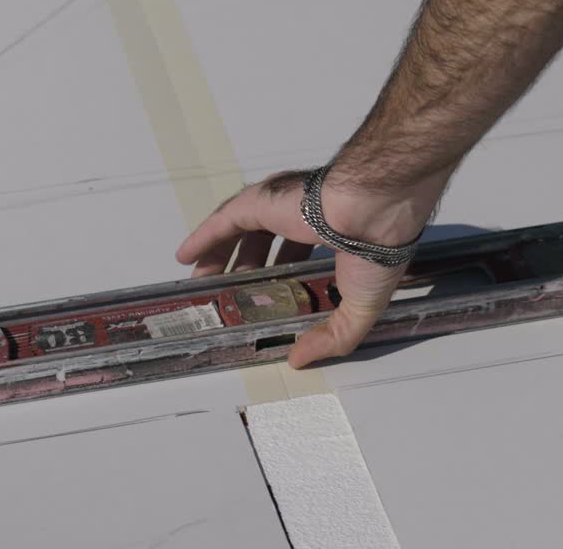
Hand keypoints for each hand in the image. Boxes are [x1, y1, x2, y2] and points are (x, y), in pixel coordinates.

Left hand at [175, 168, 442, 367]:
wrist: (372, 212)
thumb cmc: (376, 250)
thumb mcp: (359, 306)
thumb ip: (332, 336)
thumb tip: (299, 359)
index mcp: (332, 235)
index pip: (296, 254)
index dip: (278, 277)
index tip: (266, 298)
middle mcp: (303, 217)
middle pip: (261, 245)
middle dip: (245, 269)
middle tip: (230, 294)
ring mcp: (280, 208)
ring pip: (239, 233)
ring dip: (220, 257)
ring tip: (206, 283)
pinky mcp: (261, 202)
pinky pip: (223, 222)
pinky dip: (203, 239)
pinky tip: (186, 257)